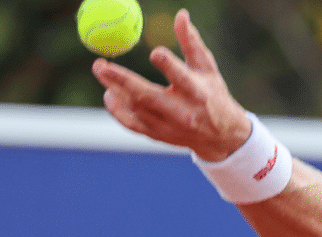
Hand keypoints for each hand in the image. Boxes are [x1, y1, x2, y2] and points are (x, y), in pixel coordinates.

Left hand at [91, 9, 250, 161]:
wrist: (221, 136)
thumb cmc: (213, 95)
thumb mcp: (207, 69)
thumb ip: (191, 42)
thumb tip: (181, 15)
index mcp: (197, 93)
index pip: (180, 77)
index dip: (167, 63)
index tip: (154, 52)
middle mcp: (182, 112)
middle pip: (146, 95)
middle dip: (121, 79)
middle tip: (100, 64)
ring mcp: (168, 126)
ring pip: (135, 108)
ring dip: (115, 89)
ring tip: (102, 71)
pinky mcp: (158, 135)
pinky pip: (131, 124)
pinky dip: (117, 110)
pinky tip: (109, 94)